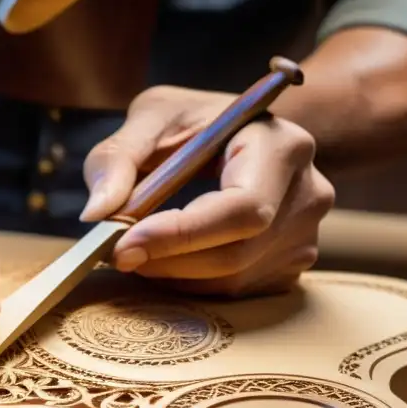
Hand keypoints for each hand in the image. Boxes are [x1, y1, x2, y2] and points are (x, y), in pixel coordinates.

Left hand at [81, 85, 335, 296]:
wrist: (244, 133)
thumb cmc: (198, 121)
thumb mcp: (152, 117)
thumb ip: (118, 157)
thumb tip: (98, 214)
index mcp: (283, 146)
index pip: (242, 208)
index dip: (181, 234)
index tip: (123, 245)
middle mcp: (308, 194)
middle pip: (237, 252)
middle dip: (166, 260)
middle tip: (114, 252)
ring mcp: (307, 235)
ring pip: (232, 280)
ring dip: (171, 274)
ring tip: (135, 248)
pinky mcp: (291, 265)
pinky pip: (235, 291)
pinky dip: (190, 282)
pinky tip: (167, 256)